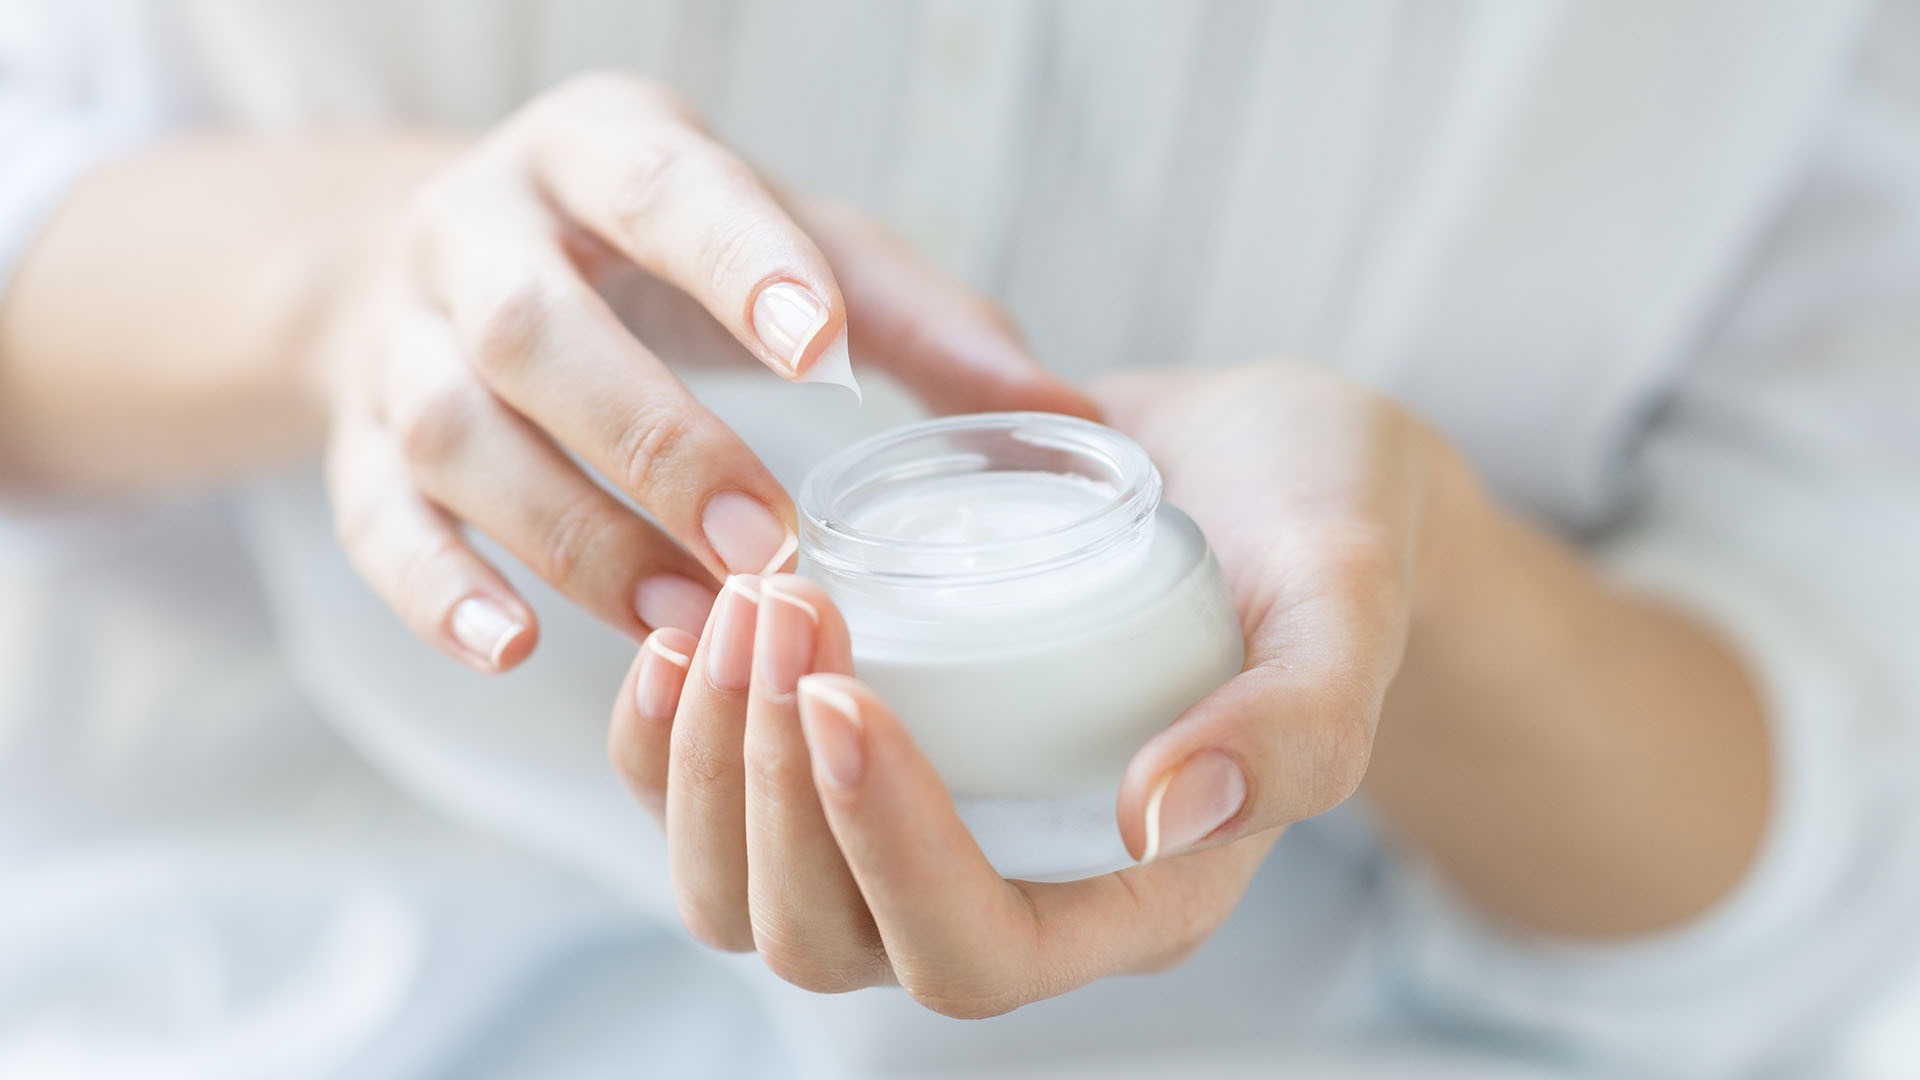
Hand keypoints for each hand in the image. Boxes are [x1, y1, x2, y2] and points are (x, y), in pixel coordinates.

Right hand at [316, 72, 1092, 671]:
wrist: (441, 256)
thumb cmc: (657, 255)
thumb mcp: (780, 241)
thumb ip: (912, 319)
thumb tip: (1068, 421)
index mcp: (598, 150)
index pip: (660, 189)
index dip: (733, 261)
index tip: (819, 350)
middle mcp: (480, 229)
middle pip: (539, 328)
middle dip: (653, 438)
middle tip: (766, 541)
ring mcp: (402, 337)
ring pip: (457, 433)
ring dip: (571, 533)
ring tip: (684, 621)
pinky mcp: (356, 439)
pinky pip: (372, 519)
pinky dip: (438, 592)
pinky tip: (516, 650)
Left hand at [604, 363, 1472, 1014]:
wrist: (1264, 467)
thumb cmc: (1324, 531)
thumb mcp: (1347, 600)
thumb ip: (1297, 720)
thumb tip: (1167, 815)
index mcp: (1133, 897)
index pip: (971, 951)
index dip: (886, 850)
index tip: (844, 689)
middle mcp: (1011, 887)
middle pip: (825, 938)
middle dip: (772, 787)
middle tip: (778, 606)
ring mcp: (921, 826)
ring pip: (745, 889)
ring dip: (708, 761)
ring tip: (734, 604)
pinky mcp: (862, 752)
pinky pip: (718, 799)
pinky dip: (670, 736)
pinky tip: (682, 627)